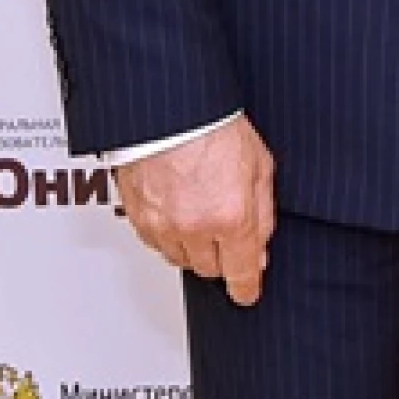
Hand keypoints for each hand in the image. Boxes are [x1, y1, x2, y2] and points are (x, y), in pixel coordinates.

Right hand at [118, 116, 276, 304]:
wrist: (170, 105)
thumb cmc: (213, 124)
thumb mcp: (259, 166)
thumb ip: (261, 215)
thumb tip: (259, 249)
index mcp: (230, 216)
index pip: (240, 273)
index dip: (246, 288)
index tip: (246, 293)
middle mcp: (194, 226)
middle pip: (210, 269)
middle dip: (221, 256)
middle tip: (225, 231)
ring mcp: (162, 223)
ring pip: (180, 258)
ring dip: (193, 246)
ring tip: (200, 212)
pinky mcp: (137, 214)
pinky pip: (154, 242)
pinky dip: (167, 234)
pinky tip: (176, 209)